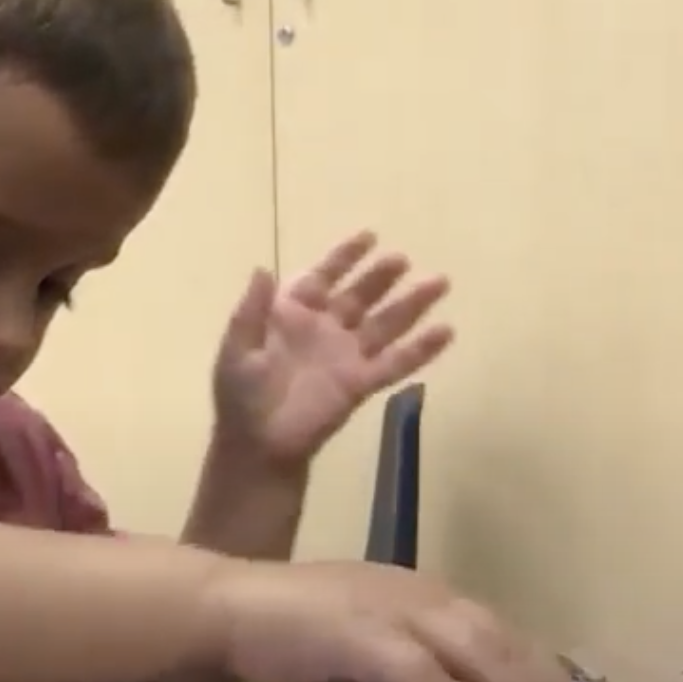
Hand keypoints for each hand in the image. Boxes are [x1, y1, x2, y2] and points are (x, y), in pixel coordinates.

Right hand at [206, 560, 594, 681]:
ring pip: (484, 656)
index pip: (504, 633)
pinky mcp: (366, 636)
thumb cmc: (289, 631)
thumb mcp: (366, 653)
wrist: (225, 604)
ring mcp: (394, 610)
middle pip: (508, 644)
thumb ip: (411, 677)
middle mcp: (421, 593)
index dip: (547, 680)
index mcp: (423, 592)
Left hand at [213, 231, 452, 463]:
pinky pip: (396, 362)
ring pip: (385, 323)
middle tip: (403, 259)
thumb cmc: (242, 396)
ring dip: (411, 304)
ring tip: (439, 282)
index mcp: (293, 314)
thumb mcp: (237, 349)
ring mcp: (346, 356)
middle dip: (380, 277)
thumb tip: (263, 267)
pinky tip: (445, 331)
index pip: (322, 277)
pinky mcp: (361, 383)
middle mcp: (325, 329)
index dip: (344, 257)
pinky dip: (421, 349)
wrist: (258, 445)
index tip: (369, 236)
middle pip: (359, 295)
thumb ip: (251, 310)